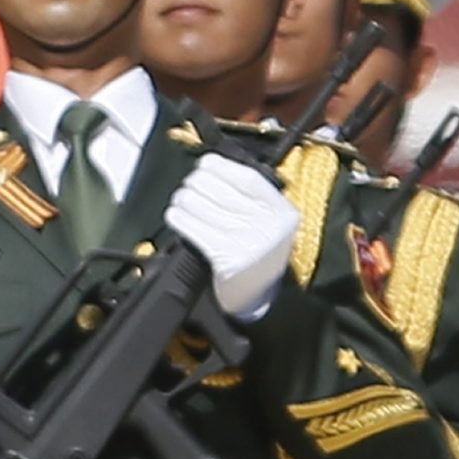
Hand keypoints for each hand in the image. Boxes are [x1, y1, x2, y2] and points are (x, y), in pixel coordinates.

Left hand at [168, 155, 298, 321]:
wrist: (260, 294)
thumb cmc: (258, 248)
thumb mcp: (270, 221)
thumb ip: (250, 195)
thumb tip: (210, 164)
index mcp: (282, 212)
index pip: (247, 178)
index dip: (220, 166)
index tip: (205, 164)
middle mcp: (267, 226)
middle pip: (214, 187)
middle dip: (194, 183)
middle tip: (191, 188)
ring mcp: (246, 242)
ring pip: (195, 203)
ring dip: (181, 200)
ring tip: (183, 203)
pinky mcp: (225, 258)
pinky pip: (188, 225)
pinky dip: (177, 217)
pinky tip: (177, 216)